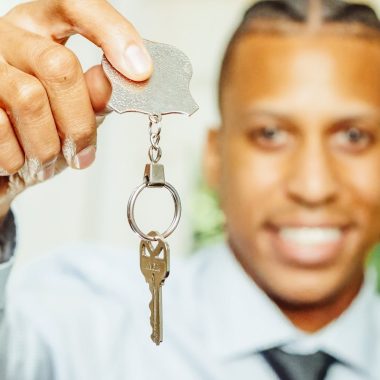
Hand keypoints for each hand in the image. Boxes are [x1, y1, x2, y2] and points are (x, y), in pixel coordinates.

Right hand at [0, 0, 152, 216]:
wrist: (1, 156)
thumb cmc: (40, 128)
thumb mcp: (74, 108)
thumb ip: (94, 94)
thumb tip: (117, 80)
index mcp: (41, 29)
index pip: (76, 6)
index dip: (112, 33)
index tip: (141, 72)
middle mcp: (9, 37)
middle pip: (59, 66)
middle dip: (79, 122)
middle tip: (82, 151)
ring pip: (30, 100)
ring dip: (48, 145)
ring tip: (49, 159)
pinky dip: (18, 156)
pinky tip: (21, 160)